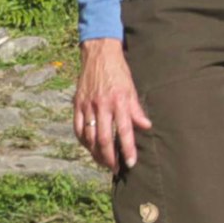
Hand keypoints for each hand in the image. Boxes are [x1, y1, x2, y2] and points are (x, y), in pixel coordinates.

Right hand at [74, 39, 151, 174]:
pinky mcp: (77, 104)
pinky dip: (83, 141)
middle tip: (115, 168)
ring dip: (96, 153)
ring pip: (89, 137)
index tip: (131, 163)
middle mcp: (102, 105)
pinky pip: (77, 128)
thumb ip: (136, 109)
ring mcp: (87, 105)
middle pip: (105, 139)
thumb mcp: (131, 88)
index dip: (128, 149)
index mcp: (119, 101)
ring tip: (104, 162)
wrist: (99, 54)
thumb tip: (146, 126)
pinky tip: (89, 148)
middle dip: (110, 157)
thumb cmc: (118, 71)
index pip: (125, 130)